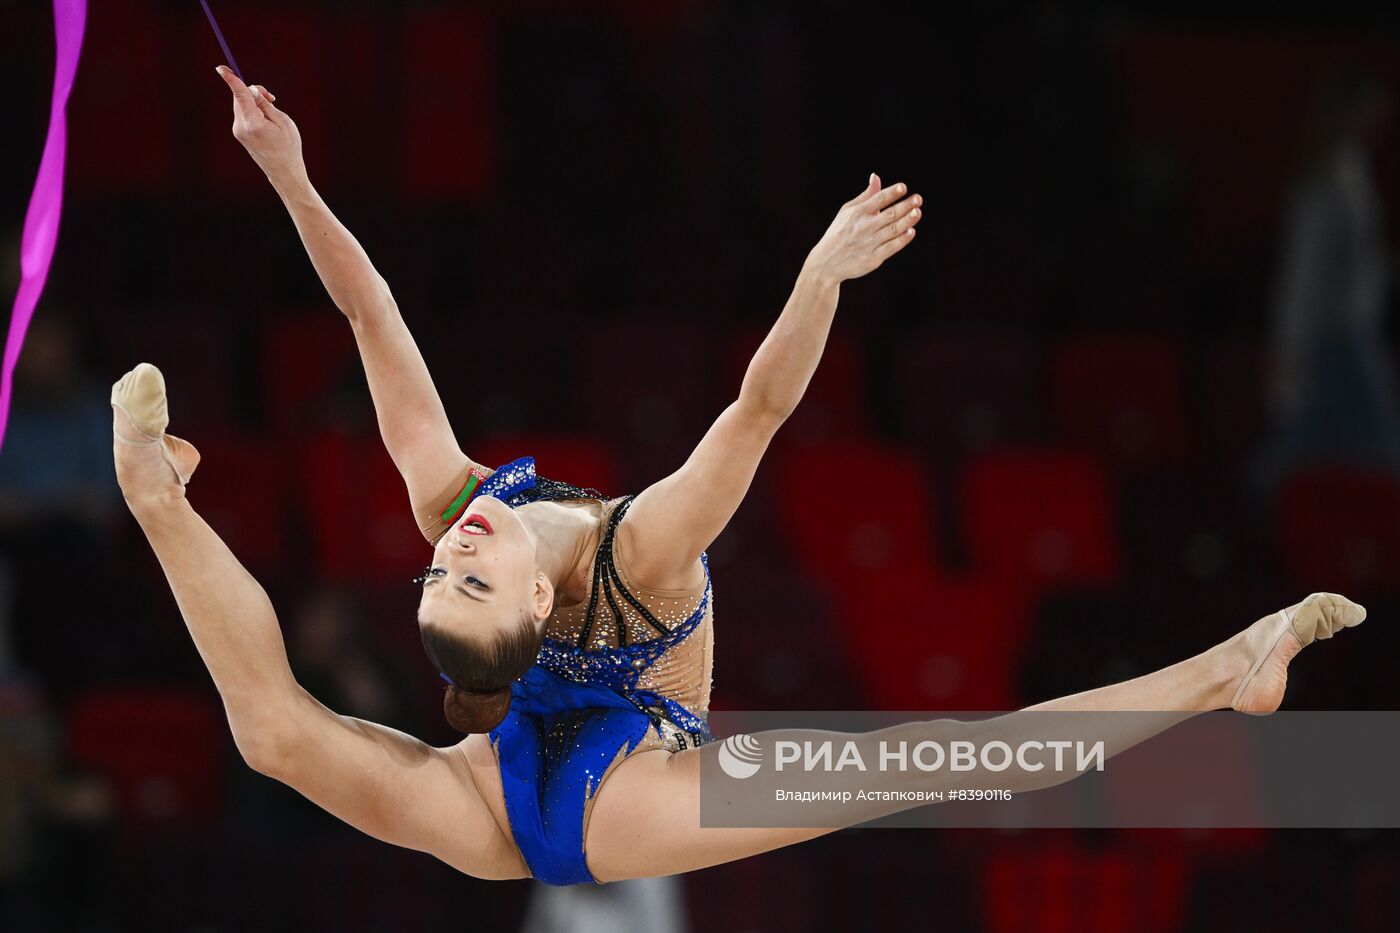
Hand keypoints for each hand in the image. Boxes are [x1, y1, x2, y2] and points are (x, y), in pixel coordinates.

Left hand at [215, 65, 304, 185]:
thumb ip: (265, 103)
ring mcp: (238, 131)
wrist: (284, 171)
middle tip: (271, 97)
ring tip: (272, 113)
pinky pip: (243, 113)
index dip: (231, 80)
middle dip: (253, 92)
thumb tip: (251, 89)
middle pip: (240, 98)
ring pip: (241, 105)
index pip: (240, 96)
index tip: (220, 68)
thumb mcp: (283, 121)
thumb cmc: (288, 146)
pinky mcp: (239, 133)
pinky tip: (265, 120)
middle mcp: (241, 126)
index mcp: (254, 123)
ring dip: (253, 102)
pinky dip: (252, 110)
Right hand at [804, 174, 921, 283]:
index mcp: (857, 213)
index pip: (878, 199)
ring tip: (917, 212)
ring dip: (907, 220)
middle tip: (918, 199)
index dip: (892, 192)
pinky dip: (902, 240)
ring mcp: (869, 243)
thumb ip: (865, 196)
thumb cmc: (838, 233)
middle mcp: (863, 227)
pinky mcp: (873, 259)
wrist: (826, 263)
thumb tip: (876, 177)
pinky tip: (911, 231)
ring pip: (893, 230)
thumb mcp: (847, 212)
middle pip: (889, 214)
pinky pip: (891, 247)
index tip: (904, 187)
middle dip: (905, 205)